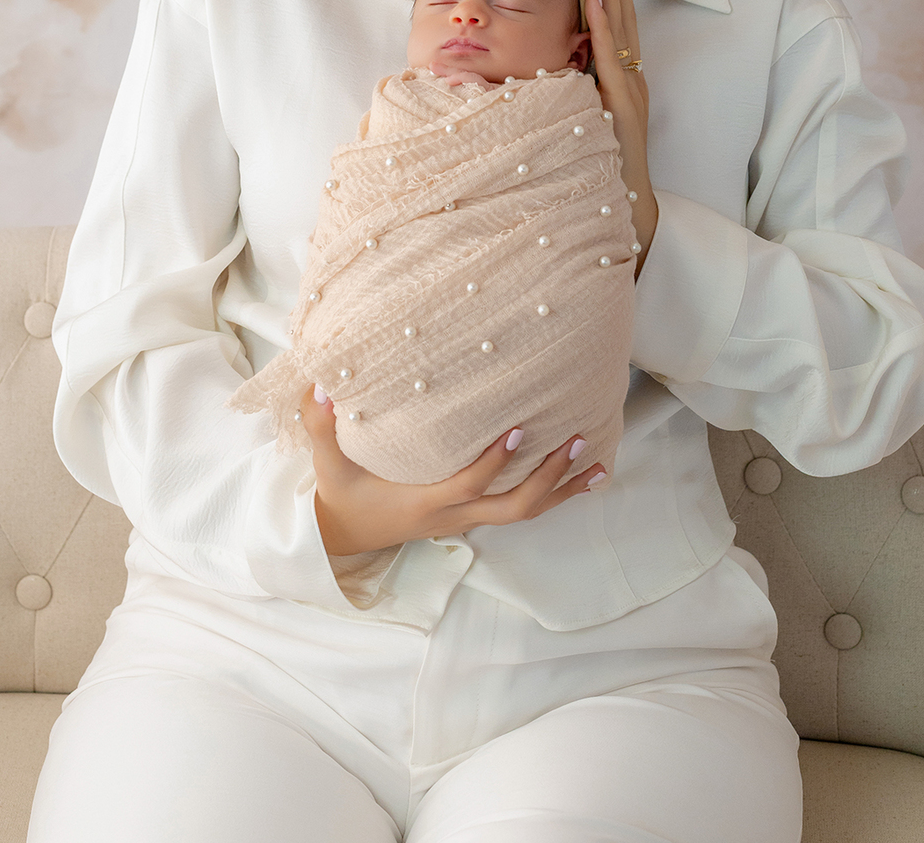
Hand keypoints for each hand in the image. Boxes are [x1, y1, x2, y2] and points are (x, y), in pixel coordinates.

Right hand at [302, 385, 606, 555]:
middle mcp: (454, 517)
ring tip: (601, 464)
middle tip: (578, 441)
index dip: (495, 462)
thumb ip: (321, 425)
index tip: (520, 430)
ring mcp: (467, 520)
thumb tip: (321, 384)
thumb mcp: (327, 463)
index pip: (468, 485)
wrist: (345, 538)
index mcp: (425, 503)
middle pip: (514, 507)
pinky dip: (554, 495)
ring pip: (525, 513)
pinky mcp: (473, 516)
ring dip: (563, 491)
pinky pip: (522, 510)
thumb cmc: (342, 495)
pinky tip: (583, 477)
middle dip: (549, 478)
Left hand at [586, 0, 659, 272]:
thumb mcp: (576, 118)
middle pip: (622, 15)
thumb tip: (532, 67)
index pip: (614, 21)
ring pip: (620, 31)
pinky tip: (594, 2)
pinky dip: (602, 29)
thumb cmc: (592, 165)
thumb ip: (563, 89)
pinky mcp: (622, 108)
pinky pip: (610, 60)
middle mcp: (628, 79)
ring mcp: (629, 92)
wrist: (621, 210)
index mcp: (617, 78)